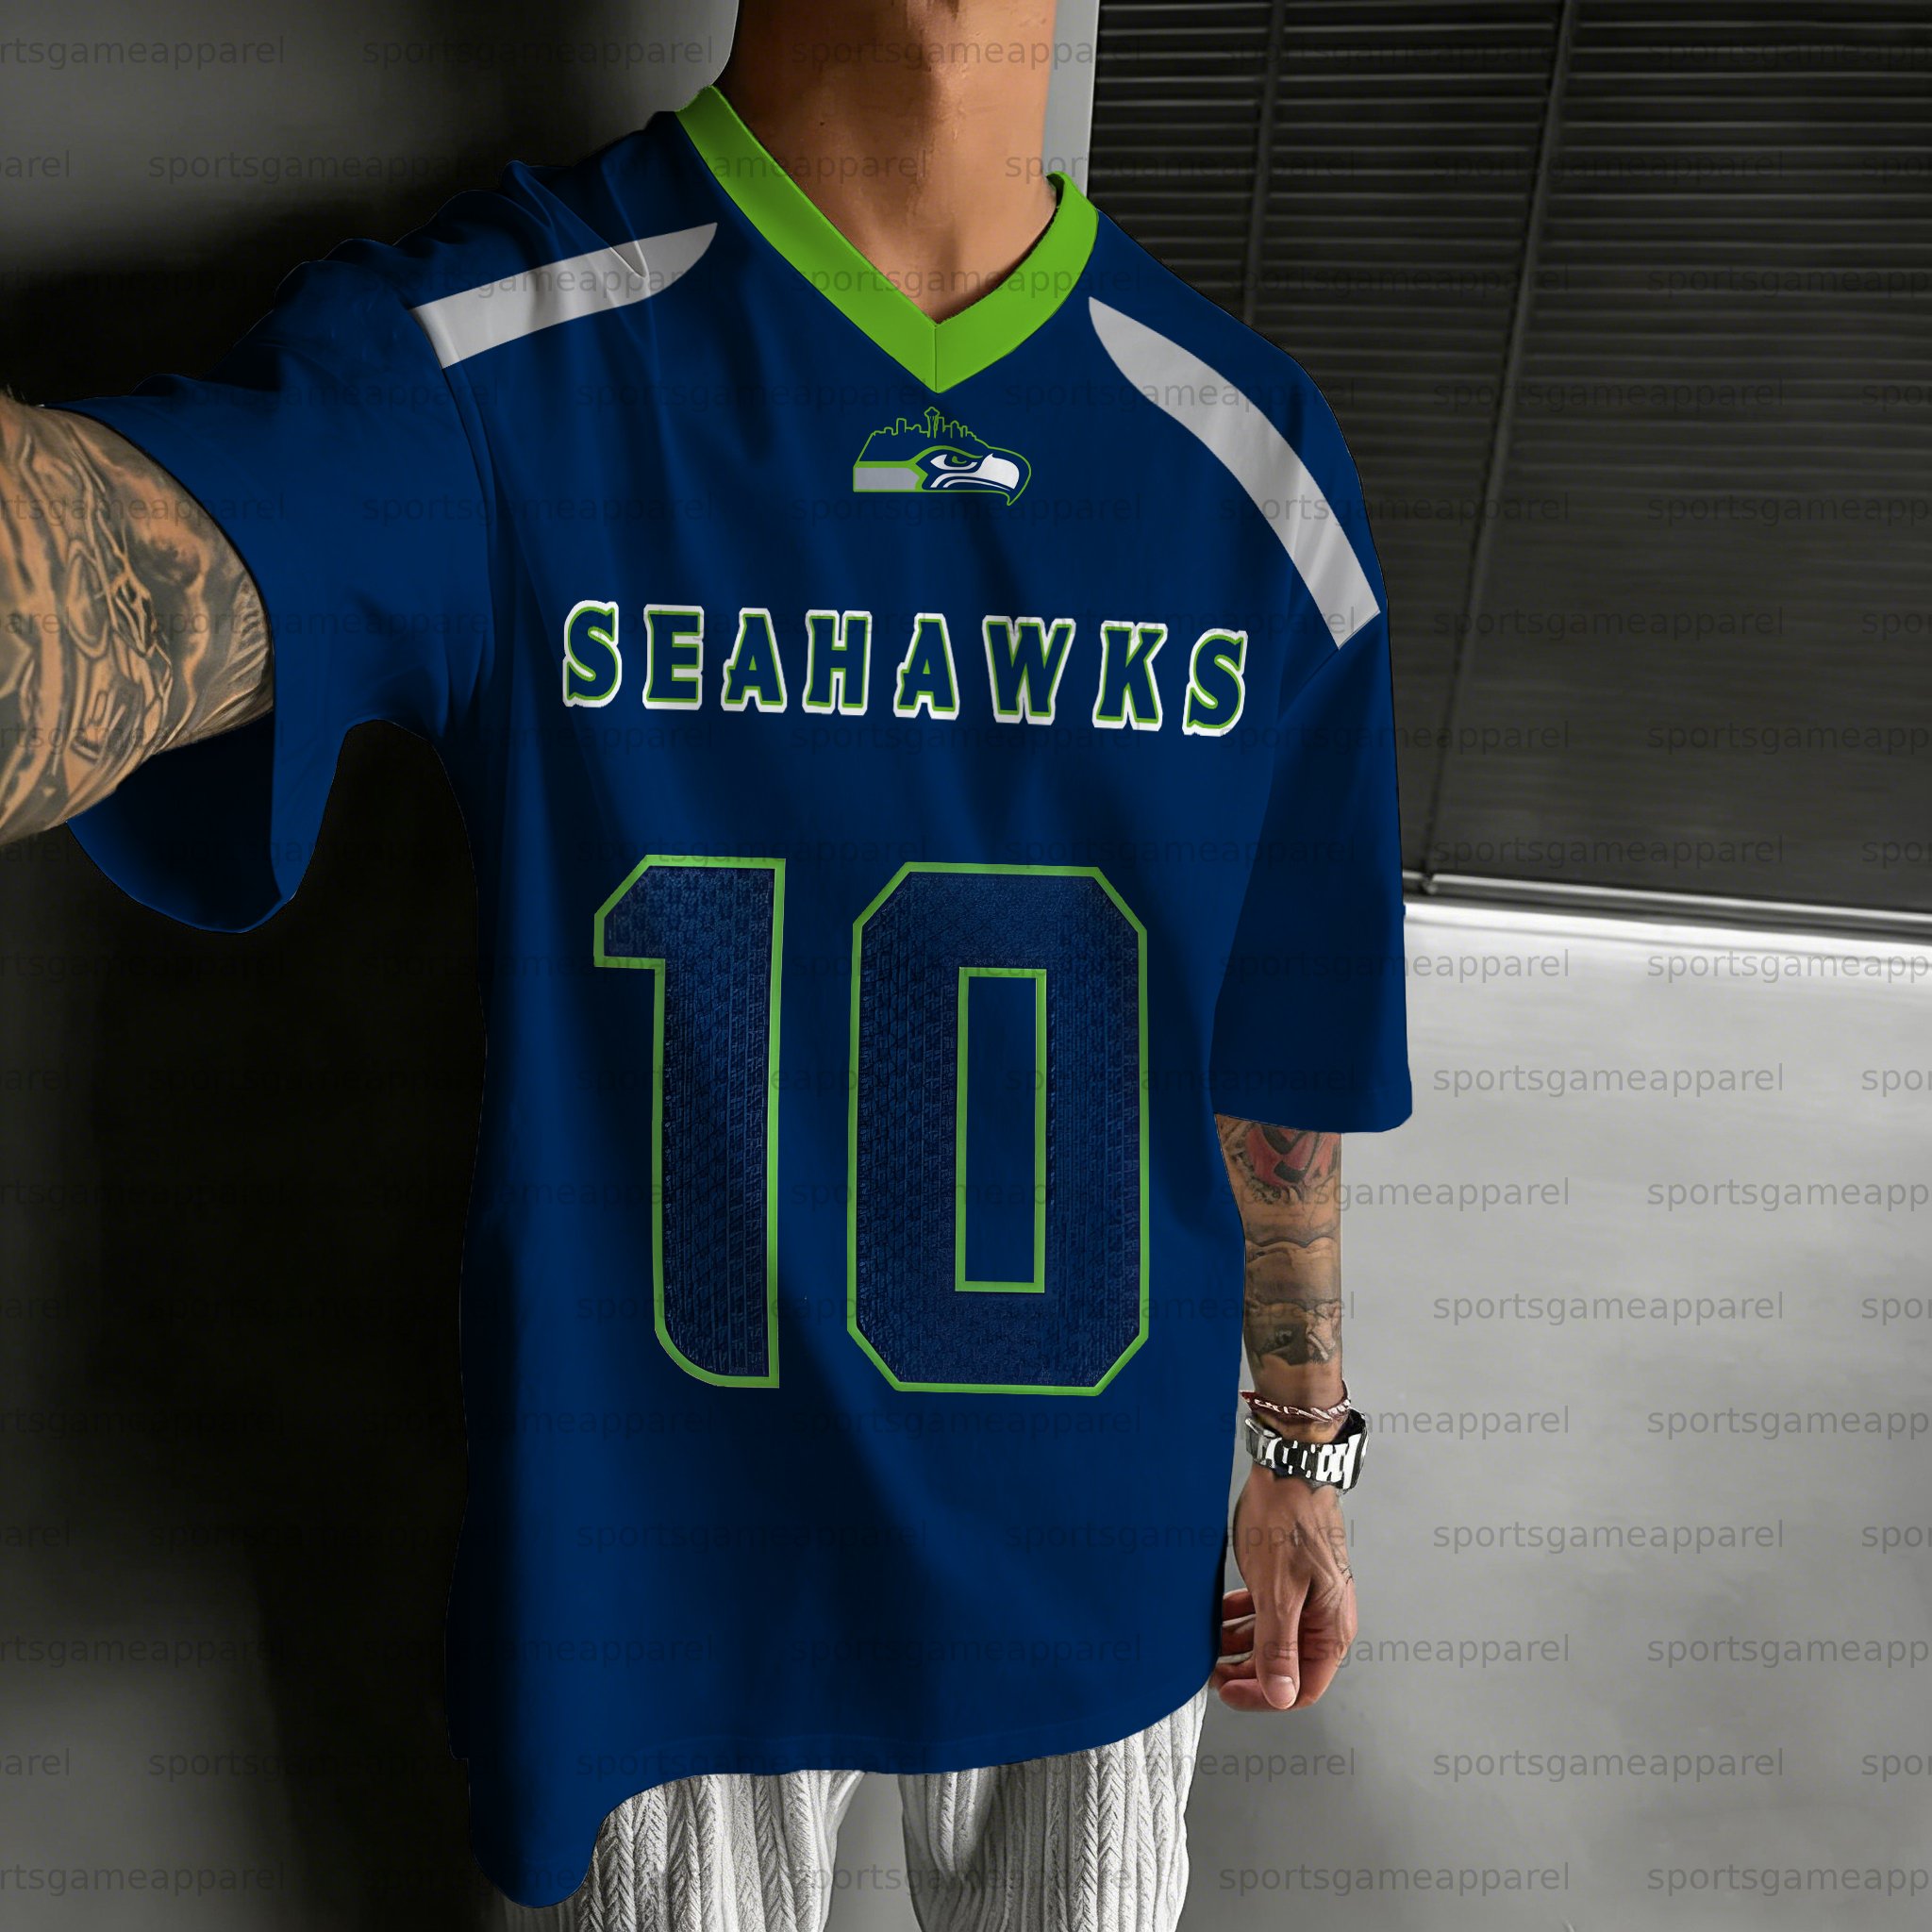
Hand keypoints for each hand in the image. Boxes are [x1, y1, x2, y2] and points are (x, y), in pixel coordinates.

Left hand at [1215, 1461, 1356, 1710]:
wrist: (1289, 1468)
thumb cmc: (1288, 1522)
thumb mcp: (1278, 1592)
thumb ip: (1277, 1647)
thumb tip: (1282, 1697)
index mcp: (1331, 1629)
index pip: (1302, 1689)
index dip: (1263, 1697)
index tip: (1227, 1690)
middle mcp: (1325, 1618)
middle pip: (1287, 1668)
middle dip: (1247, 1672)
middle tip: (1211, 1669)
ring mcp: (1309, 1598)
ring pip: (1274, 1639)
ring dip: (1242, 1645)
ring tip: (1210, 1641)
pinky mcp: (1292, 1579)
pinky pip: (1269, 1612)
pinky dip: (1245, 1617)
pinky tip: (1221, 1613)